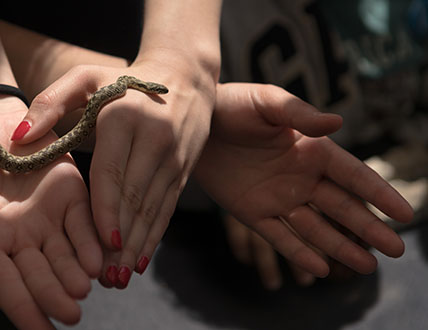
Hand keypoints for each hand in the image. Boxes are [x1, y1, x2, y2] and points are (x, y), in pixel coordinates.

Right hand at [0, 95, 101, 328]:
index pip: (6, 286)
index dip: (22, 310)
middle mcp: (21, 239)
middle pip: (40, 275)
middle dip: (55, 295)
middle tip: (71, 314)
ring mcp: (48, 218)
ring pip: (66, 254)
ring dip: (77, 273)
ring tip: (85, 287)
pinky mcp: (71, 195)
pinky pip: (83, 223)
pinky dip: (92, 241)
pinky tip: (100, 258)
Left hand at [11, 62, 215, 287]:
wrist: (184, 77)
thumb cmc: (123, 80)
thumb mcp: (85, 78)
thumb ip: (49, 103)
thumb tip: (18, 138)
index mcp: (124, 118)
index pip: (113, 171)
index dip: (107, 209)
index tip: (102, 242)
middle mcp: (154, 140)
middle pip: (135, 198)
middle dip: (121, 241)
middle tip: (105, 278)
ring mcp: (173, 158)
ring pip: (153, 210)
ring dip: (137, 247)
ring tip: (120, 280)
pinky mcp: (183, 171)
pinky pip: (167, 210)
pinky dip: (154, 238)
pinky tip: (140, 263)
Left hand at [195, 83, 413, 277]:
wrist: (195, 124)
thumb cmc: (232, 106)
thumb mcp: (268, 103)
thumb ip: (300, 115)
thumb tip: (338, 123)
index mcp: (311, 151)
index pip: (354, 176)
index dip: (379, 194)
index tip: (405, 214)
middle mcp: (300, 178)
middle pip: (342, 208)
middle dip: (368, 229)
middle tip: (396, 250)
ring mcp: (277, 198)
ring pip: (315, 228)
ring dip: (340, 247)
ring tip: (367, 267)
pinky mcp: (252, 212)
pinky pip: (279, 237)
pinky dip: (299, 253)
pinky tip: (321, 269)